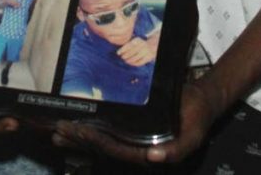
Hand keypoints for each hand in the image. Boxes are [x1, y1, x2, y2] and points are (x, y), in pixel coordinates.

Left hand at [52, 81, 220, 165]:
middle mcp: (137, 149)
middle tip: (59, 130)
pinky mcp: (131, 130)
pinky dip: (90, 128)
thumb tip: (153, 158)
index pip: (116, 149)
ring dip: (80, 137)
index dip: (96, 142)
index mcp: (148, 153)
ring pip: (102, 141)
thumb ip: (176, 151)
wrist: (201, 103)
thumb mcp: (193, 136)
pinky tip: (75, 125)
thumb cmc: (197, 119)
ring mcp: (133, 140)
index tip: (78, 131)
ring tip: (58, 131)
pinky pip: (108, 131)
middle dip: (80, 140)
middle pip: (103, 146)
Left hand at [116, 36, 156, 66]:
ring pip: (134, 58)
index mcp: (138, 40)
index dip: (122, 50)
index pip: (129, 45)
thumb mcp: (134, 41)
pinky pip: (139, 63)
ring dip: (128, 60)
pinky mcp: (148, 58)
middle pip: (131, 52)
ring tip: (125, 60)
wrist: (151, 46)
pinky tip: (130, 63)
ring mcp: (146, 52)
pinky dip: (133, 64)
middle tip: (122, 57)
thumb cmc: (139, 44)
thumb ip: (127, 44)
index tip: (118, 53)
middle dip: (125, 56)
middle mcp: (142, 45)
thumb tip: (118, 51)